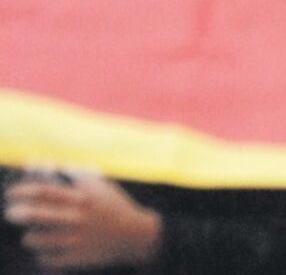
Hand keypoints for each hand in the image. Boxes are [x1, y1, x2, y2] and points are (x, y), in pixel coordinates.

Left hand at [4, 172, 162, 268]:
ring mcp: (76, 240)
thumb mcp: (99, 183)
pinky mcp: (76, 258)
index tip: (11, 193)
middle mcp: (77, 218)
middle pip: (35, 215)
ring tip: (33, 234)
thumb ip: (74, 173)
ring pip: (36, 240)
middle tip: (11, 213)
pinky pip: (46, 258)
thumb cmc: (113, 204)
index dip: (22, 191)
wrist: (135, 234)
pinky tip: (47, 249)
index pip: (44, 192)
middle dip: (16, 213)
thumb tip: (49, 165)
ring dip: (30, 236)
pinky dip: (42, 254)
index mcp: (82, 198)